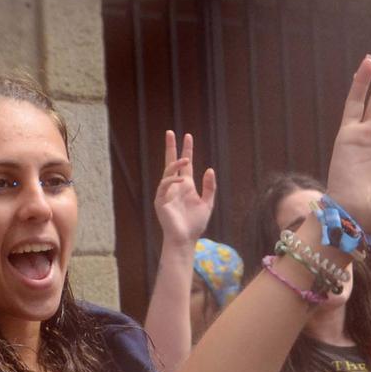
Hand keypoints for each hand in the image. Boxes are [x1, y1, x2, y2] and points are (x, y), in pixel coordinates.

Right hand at [154, 130, 216, 246]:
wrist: (186, 239)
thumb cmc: (195, 223)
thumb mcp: (207, 203)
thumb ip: (209, 187)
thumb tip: (210, 169)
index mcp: (186, 185)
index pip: (185, 164)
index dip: (187, 150)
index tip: (188, 136)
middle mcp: (175, 186)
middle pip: (171, 162)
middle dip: (171, 147)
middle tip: (170, 132)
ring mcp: (166, 192)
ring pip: (168, 172)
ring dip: (176, 164)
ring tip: (185, 158)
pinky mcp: (160, 200)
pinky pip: (164, 186)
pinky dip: (172, 180)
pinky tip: (181, 179)